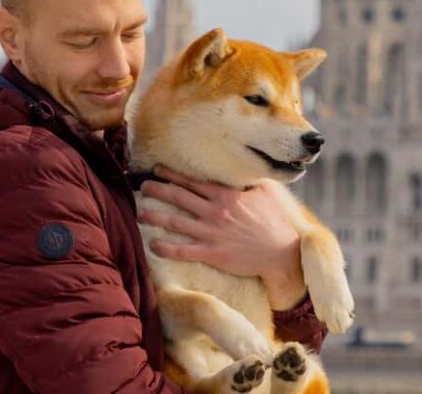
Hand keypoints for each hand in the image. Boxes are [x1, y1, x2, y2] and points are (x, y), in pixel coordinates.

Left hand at [138, 164, 306, 309]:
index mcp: (225, 195)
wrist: (282, 252)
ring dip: (155, 216)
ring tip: (139, 213)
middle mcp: (214, 211)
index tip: (157, 169)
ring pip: (175, 222)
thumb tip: (244, 168)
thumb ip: (250, 179)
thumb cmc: (275, 221)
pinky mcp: (212, 253)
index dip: (172, 174)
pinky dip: (166, 248)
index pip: (192, 181)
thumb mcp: (266, 191)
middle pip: (178, 197)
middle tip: (142, 187)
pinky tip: (152, 244)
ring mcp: (211, 233)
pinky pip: (184, 250)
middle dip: (157, 190)